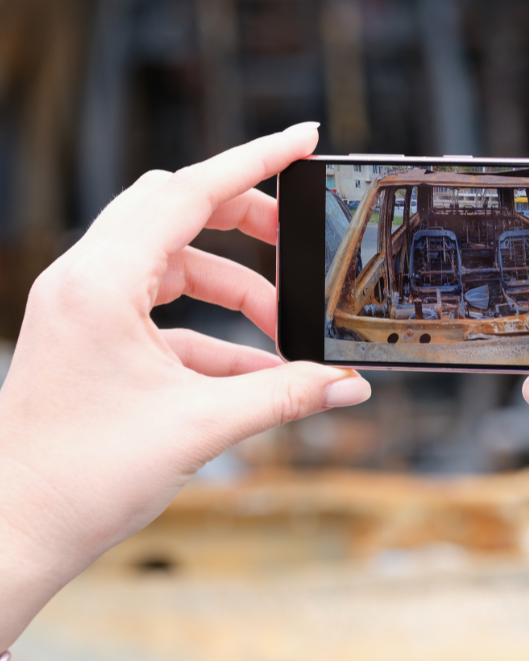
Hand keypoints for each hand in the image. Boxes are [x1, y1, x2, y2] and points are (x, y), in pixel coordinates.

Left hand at [0, 125, 370, 646]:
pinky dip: (211, 329)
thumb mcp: (201, 428)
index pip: (187, 191)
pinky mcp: (90, 336)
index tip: (303, 140)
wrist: (14, 533)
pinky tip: (255, 371)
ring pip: (172, 260)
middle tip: (299, 243)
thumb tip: (350, 387)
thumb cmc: (81, 479)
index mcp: (100, 283)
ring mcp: (84, 307)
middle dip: (248, 222)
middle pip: (177, 210)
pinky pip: (163, 310)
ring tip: (284, 325)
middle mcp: (85, 281)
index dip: (254, 160)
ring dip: (233, 285)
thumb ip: (286, 397)